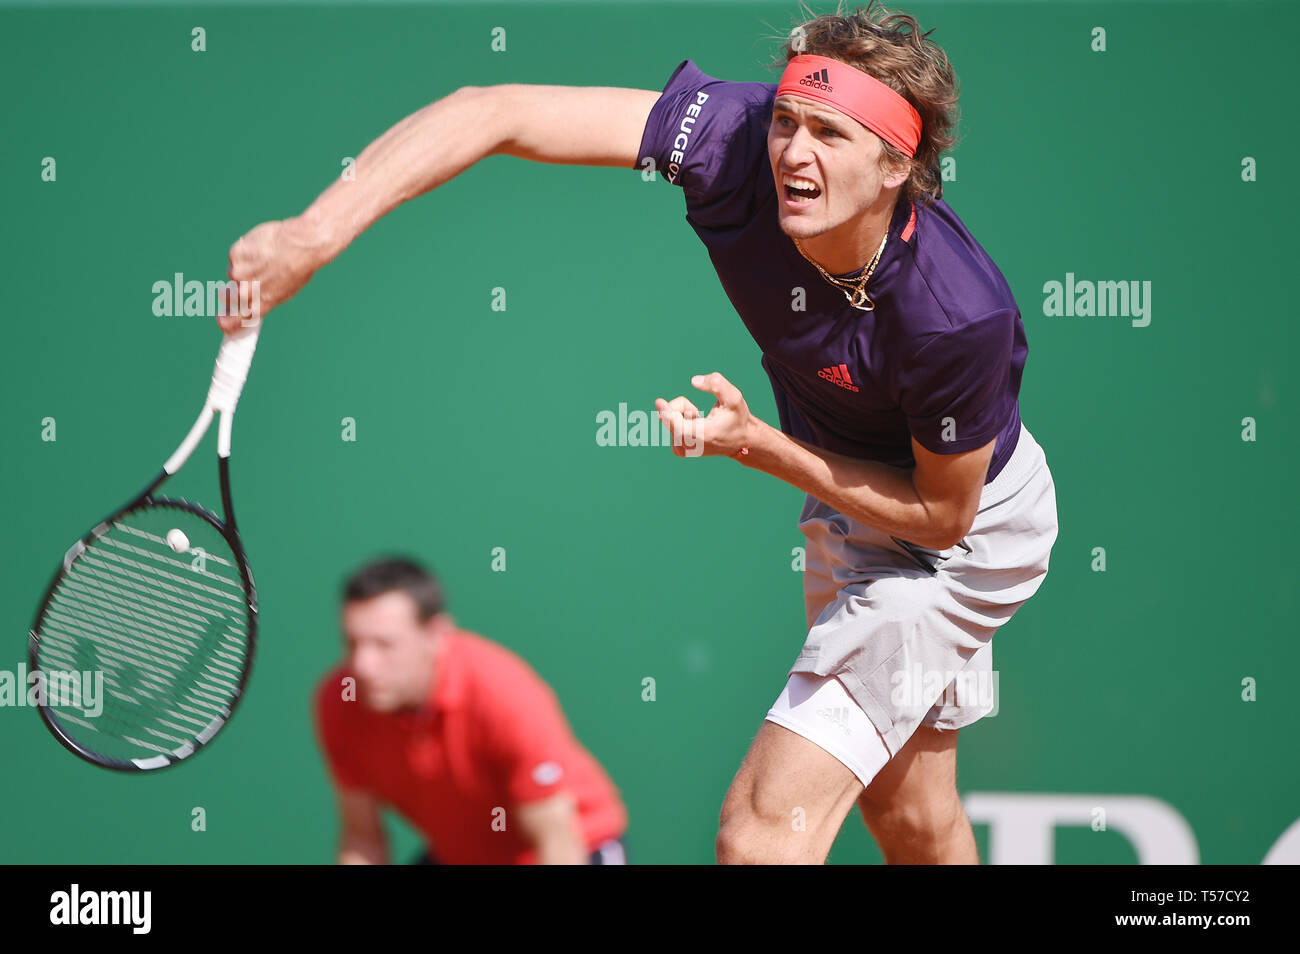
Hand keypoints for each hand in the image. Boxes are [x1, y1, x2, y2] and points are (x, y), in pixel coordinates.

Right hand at [216, 217, 322, 332]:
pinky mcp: (236, 255)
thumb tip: (252, 301)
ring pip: (233, 272)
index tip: (221, 319)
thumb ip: (264, 298)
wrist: (301, 245)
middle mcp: (246, 293)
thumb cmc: (299, 269)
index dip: (225, 321)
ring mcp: (239, 273)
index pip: (231, 321)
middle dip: (230, 290)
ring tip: (263, 259)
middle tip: (243, 279)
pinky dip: (246, 252)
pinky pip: (236, 255)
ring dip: (243, 267)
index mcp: (259, 306)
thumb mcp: (284, 292)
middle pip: (227, 296)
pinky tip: (261, 248)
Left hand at [654, 372, 755, 458]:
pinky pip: (670, 427)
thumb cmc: (737, 417)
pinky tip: (695, 426)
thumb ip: (716, 384)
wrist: (741, 440)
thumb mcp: (734, 397)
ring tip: (701, 420)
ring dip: (683, 414)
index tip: (658, 401)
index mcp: (703, 435)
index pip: (677, 424)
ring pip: (669, 421)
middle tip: (698, 412)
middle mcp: (690, 446)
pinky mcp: (679, 450)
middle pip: (670, 418)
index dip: (667, 411)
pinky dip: (680, 421)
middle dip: (682, 406)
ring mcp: (683, 450)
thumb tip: (693, 381)